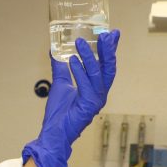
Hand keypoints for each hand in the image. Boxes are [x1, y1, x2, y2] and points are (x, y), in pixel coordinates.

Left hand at [22, 30, 119, 166]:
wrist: (54, 134)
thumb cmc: (59, 114)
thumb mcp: (60, 84)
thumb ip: (60, 67)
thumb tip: (55, 50)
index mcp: (96, 88)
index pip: (106, 65)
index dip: (110, 49)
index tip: (112, 33)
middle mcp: (100, 94)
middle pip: (109, 68)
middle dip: (108, 50)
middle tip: (106, 33)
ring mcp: (96, 101)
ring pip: (97, 74)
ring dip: (90, 56)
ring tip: (80, 42)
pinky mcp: (89, 106)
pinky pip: (86, 85)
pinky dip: (79, 71)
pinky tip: (73, 60)